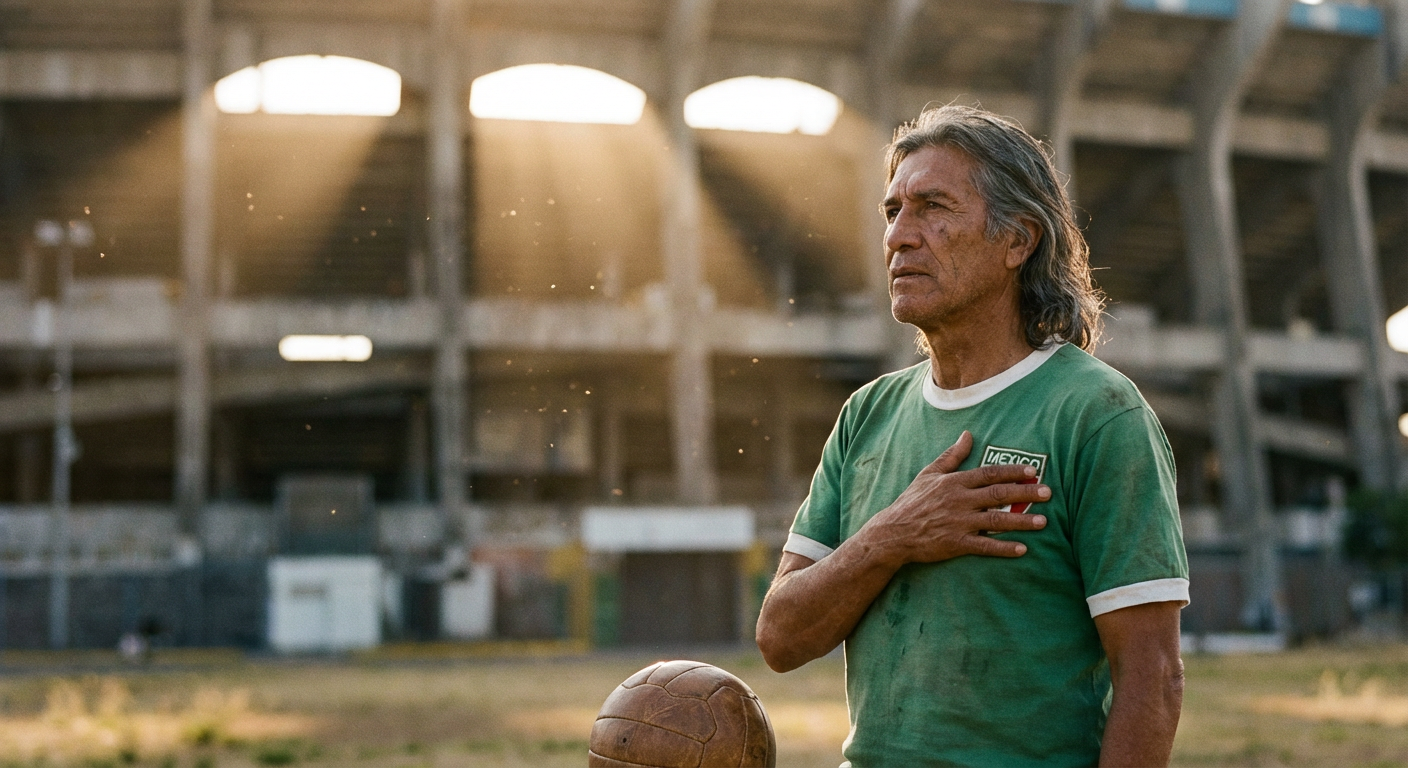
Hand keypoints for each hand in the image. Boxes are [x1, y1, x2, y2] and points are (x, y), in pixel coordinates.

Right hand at [865, 430, 1048, 564]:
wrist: (893, 532)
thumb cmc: (912, 502)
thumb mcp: (929, 473)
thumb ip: (952, 455)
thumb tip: (968, 434)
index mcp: (954, 482)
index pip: (988, 473)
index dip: (1012, 472)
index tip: (1032, 472)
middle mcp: (959, 500)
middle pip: (998, 494)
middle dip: (1025, 493)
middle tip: (1048, 492)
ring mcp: (958, 522)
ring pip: (995, 520)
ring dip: (1021, 521)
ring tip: (1043, 522)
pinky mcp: (955, 543)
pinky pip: (984, 545)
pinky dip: (1003, 548)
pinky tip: (1022, 549)